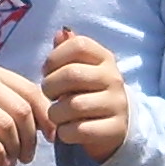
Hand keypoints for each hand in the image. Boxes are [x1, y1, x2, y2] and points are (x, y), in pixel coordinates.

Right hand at [0, 66, 49, 165]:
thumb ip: (17, 108)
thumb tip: (51, 126)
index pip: (32, 92)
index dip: (46, 117)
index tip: (51, 138)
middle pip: (21, 110)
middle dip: (30, 139)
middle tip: (27, 157)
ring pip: (4, 124)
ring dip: (14, 148)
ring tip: (13, 161)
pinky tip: (0, 162)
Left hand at [43, 28, 129, 163]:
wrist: (116, 126)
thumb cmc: (88, 93)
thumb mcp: (80, 69)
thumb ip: (68, 51)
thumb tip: (61, 32)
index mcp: (105, 58)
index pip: (78, 45)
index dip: (55, 57)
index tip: (47, 72)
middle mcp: (114, 78)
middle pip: (72, 74)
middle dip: (50, 86)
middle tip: (48, 96)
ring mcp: (116, 104)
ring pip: (74, 105)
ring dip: (56, 113)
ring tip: (57, 115)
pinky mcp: (115, 129)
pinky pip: (79, 130)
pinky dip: (65, 133)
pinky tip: (66, 131)